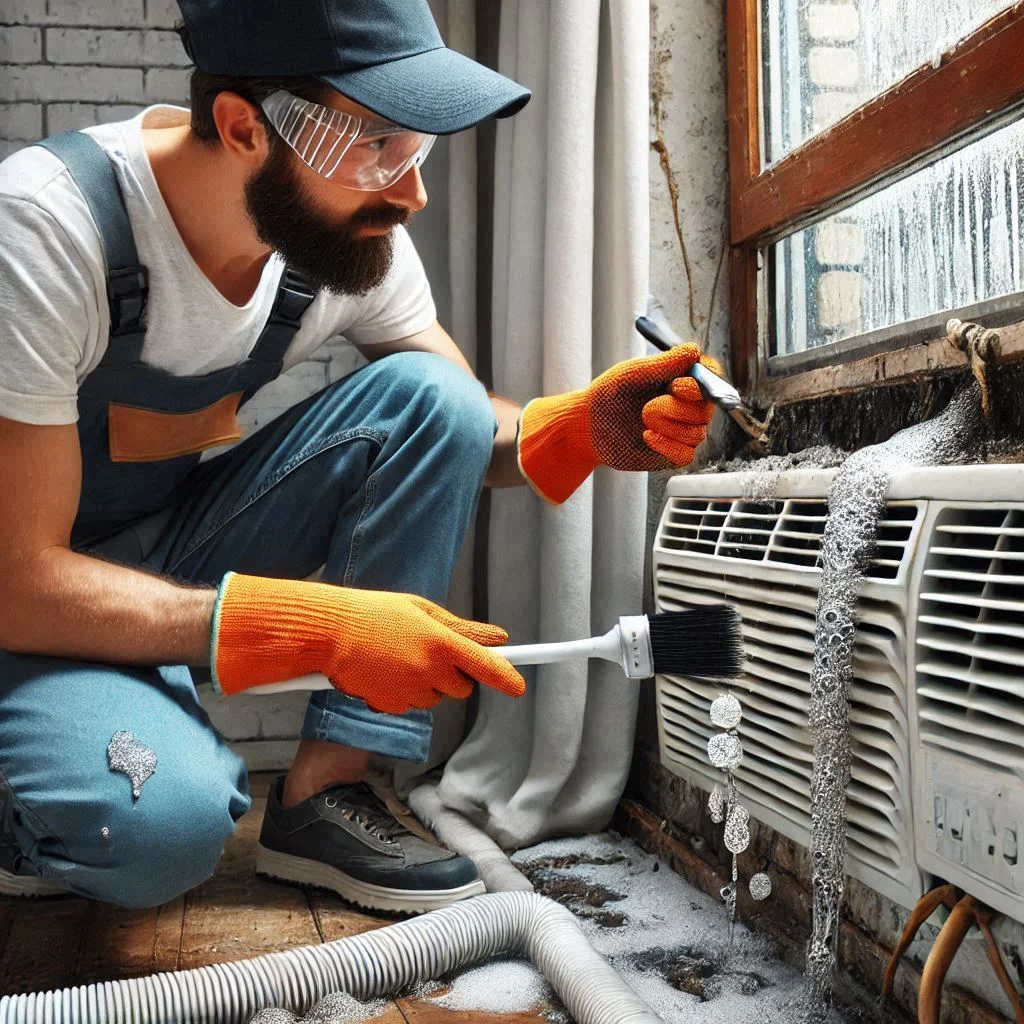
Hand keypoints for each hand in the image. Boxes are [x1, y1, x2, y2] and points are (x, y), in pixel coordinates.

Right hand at [211, 573, 525, 713]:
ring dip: (426, 683)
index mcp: (439, 641)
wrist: (327, 632)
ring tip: (397, 656)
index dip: (506, 677)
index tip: (518, 686)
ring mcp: (409, 691)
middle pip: (461, 687)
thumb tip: (498, 637)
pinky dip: (402, 693)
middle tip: (429, 651)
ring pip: (434, 697)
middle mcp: (428, 670)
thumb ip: (461, 628)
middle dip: (453, 674)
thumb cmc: (373, 613)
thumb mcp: (421, 610)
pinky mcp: (390, 706)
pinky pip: (409, 705)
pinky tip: (383, 671)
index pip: (485, 666)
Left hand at [517, 343, 720, 502]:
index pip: (711, 379)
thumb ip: (665, 363)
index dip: (701, 385)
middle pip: (706, 411)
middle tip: (647, 408)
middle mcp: (688, 406)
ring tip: (642, 421)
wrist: (589, 426)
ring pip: (697, 434)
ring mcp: (683, 431)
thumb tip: (694, 351)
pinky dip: (667, 446)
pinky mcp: (674, 454)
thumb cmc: (610, 394)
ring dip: (667, 427)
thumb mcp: (633, 374)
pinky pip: (687, 455)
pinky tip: (648, 437)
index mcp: (683, 380)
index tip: (676, 386)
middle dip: (675, 410)